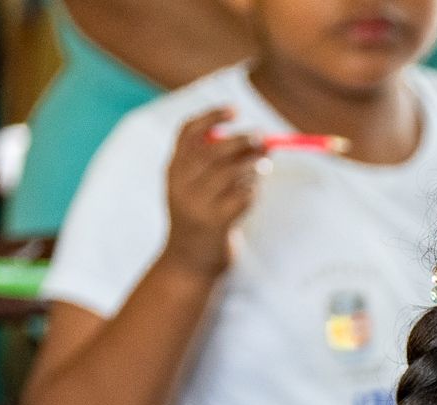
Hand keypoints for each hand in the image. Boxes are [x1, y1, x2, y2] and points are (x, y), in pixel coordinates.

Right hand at [161, 108, 263, 276]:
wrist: (189, 262)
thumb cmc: (201, 217)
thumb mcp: (197, 187)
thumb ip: (216, 163)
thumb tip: (260, 140)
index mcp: (173, 170)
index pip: (187, 133)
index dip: (211, 117)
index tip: (235, 110)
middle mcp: (180, 184)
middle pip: (214, 150)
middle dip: (242, 140)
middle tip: (263, 137)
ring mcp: (196, 203)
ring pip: (232, 172)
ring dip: (253, 165)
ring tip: (264, 165)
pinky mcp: (216, 221)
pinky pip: (244, 196)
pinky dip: (254, 190)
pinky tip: (252, 193)